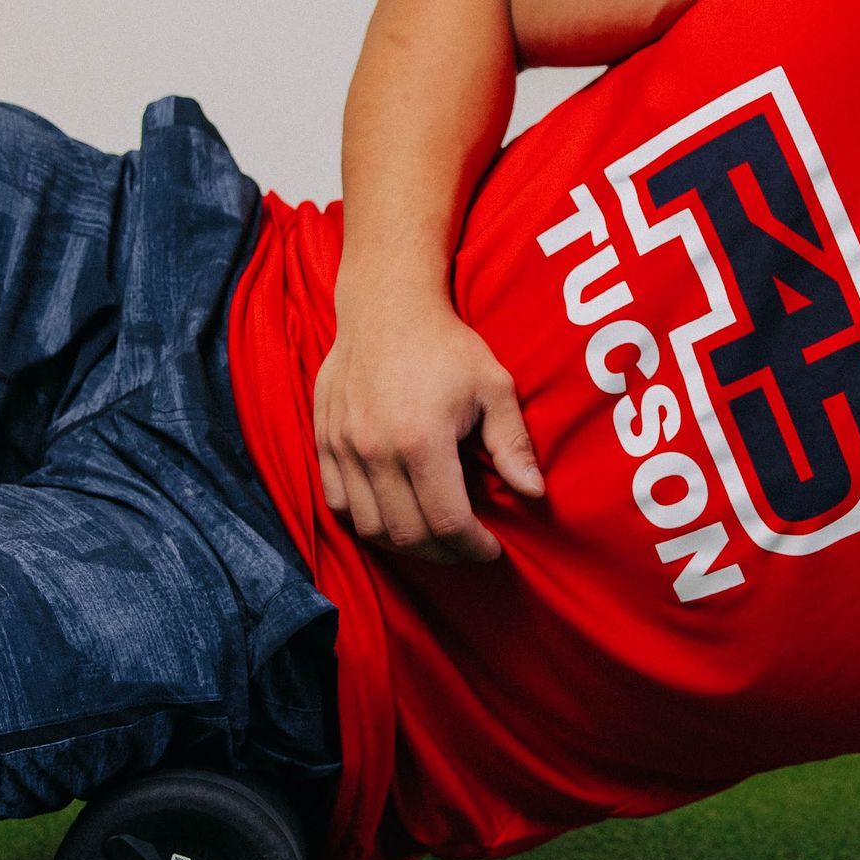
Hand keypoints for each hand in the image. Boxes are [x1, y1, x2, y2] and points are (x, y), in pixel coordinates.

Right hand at [313, 286, 542, 564]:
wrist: (386, 306)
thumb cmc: (446, 344)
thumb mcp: (493, 386)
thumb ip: (512, 444)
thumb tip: (535, 493)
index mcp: (421, 440)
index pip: (447, 522)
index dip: (472, 547)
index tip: (490, 548)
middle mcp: (376, 450)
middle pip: (408, 534)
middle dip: (445, 553)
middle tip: (466, 547)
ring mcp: (343, 447)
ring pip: (369, 527)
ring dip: (405, 543)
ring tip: (434, 536)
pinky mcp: (324, 441)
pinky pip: (338, 503)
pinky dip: (366, 521)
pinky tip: (393, 514)